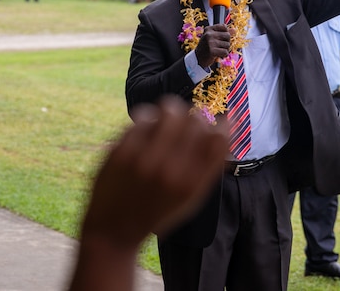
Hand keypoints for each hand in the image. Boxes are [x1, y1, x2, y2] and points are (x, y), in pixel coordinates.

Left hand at [80, 97, 227, 249]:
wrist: (113, 230)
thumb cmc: (157, 211)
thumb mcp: (190, 199)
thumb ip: (209, 168)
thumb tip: (225, 129)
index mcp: (192, 184)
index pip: (219, 139)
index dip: (222, 125)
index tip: (218, 123)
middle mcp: (171, 170)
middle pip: (197, 120)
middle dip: (196, 118)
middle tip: (188, 125)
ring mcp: (144, 159)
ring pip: (170, 110)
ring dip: (172, 111)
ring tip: (168, 121)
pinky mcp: (122, 151)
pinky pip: (144, 116)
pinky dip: (149, 118)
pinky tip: (148, 129)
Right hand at [194, 24, 231, 68]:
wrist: (198, 58)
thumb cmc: (207, 47)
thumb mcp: (213, 37)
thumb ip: (223, 33)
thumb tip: (234, 30)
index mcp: (209, 29)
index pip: (224, 27)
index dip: (225, 33)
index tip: (220, 38)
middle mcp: (209, 34)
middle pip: (228, 35)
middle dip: (226, 42)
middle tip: (219, 46)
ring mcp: (210, 42)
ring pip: (227, 44)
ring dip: (225, 49)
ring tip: (217, 50)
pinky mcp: (212, 51)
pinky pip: (225, 52)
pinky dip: (224, 55)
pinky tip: (218, 55)